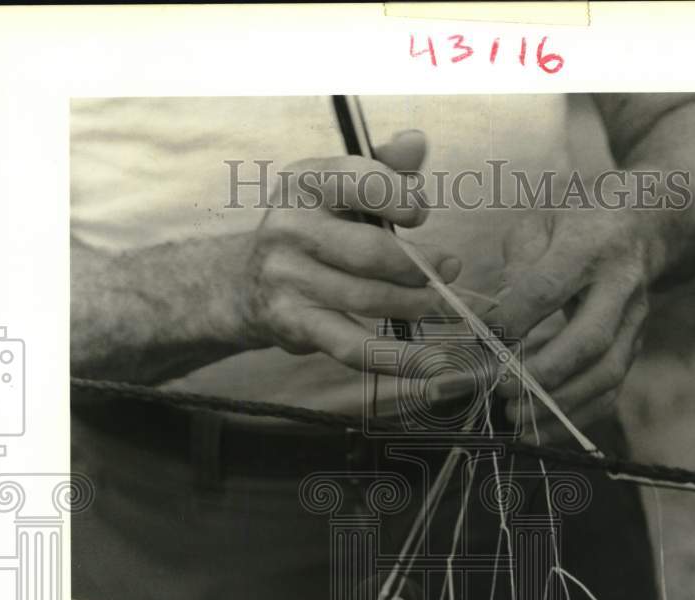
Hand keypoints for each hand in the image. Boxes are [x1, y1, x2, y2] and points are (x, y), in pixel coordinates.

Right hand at [237, 130, 460, 372]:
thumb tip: (417, 142)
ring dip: (414, 305)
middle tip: (447, 270)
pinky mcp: (293, 324)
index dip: (403, 199)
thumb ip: (383, 165)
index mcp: (305, 181)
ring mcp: (288, 279)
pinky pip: (352, 346)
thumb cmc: (312, 228)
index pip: (362, 182)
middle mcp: (290, 227)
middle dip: (419, 266)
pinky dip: (394, 357)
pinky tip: (426, 362)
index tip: (418, 215)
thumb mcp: (337, 185)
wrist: (247, 283)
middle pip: (372, 251)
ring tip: (437, 304)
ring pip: (368, 299)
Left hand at [483, 208, 663, 443]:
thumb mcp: (540, 223)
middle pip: (589, 339)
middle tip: (502, 389)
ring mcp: (635, 321)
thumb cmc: (577, 223)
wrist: (644, 224)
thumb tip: (497, 317)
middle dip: (543, 372)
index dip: (514, 318)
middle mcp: (621, 286)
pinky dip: (577, 417)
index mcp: (590, 246)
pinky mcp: (636, 346)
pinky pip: (612, 391)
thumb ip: (516, 265)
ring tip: (516, 416)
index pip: (549, 287)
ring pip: (606, 373)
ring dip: (560, 403)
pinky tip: (542, 429)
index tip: (484, 338)